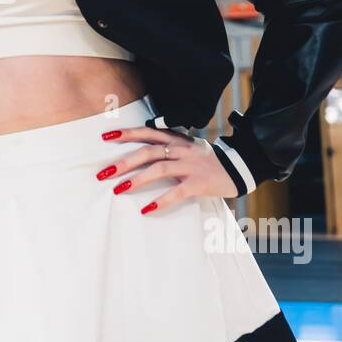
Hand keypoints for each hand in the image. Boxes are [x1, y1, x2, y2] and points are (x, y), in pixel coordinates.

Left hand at [96, 127, 238, 213]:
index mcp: (175, 139)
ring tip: (118, 189)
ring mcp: (190, 165)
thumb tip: (139, 149)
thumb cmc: (206, 159)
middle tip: (103, 173)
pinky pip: (177, 192)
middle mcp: (180, 149)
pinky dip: (161, 201)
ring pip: (159, 169)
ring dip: (136, 179)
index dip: (126, 134)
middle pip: (147, 152)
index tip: (105, 137)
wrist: (237, 167)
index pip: (146, 132)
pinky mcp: (199, 183)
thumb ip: (167, 145)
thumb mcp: (186, 145)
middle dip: (123, 162)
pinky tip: (147, 209)